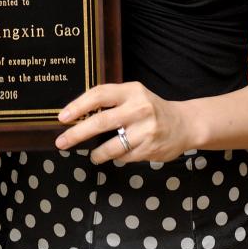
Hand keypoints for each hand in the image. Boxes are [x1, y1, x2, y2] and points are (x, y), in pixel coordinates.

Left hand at [55, 80, 192, 164]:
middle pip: (101, 121)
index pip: (99, 95)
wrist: (185, 124)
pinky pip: (125, 156)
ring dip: (97, 153)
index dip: (78, 106)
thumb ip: (111, 101)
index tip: (63, 117)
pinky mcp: (150, 148)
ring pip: (112, 145)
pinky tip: (116, 155)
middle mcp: (139, 108)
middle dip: (77, 133)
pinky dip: (116, 157)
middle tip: (62, 142)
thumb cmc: (151, 108)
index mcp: (132, 91)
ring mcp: (146, 129)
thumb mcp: (134, 96)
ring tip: (92, 155)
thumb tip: (77, 115)